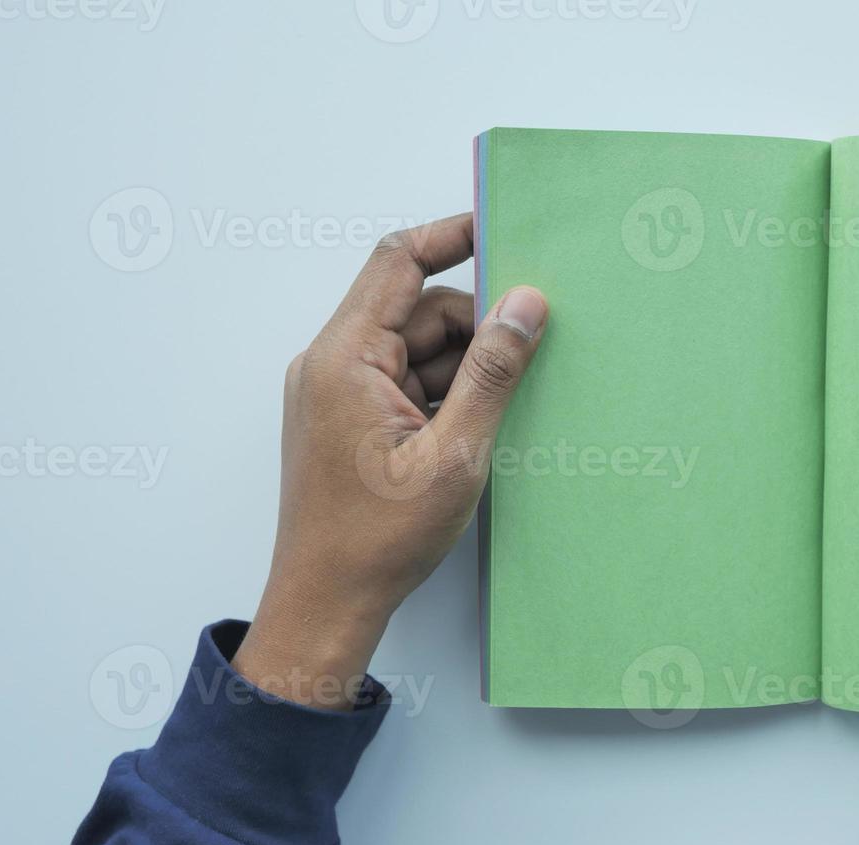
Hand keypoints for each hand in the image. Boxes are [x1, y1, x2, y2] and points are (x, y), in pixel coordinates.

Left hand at [232, 214, 548, 708]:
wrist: (326, 604)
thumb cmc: (378, 541)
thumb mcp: (454, 454)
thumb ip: (493, 372)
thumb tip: (526, 303)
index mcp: (345, 359)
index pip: (398, 262)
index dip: (452, 236)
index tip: (503, 226)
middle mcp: (332, 364)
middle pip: (418, 309)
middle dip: (477, 326)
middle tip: (532, 353)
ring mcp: (337, 393)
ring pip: (417, 349)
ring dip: (464, 369)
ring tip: (500, 415)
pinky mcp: (348, 420)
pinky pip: (406, 383)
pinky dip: (446, 395)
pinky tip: (477, 430)